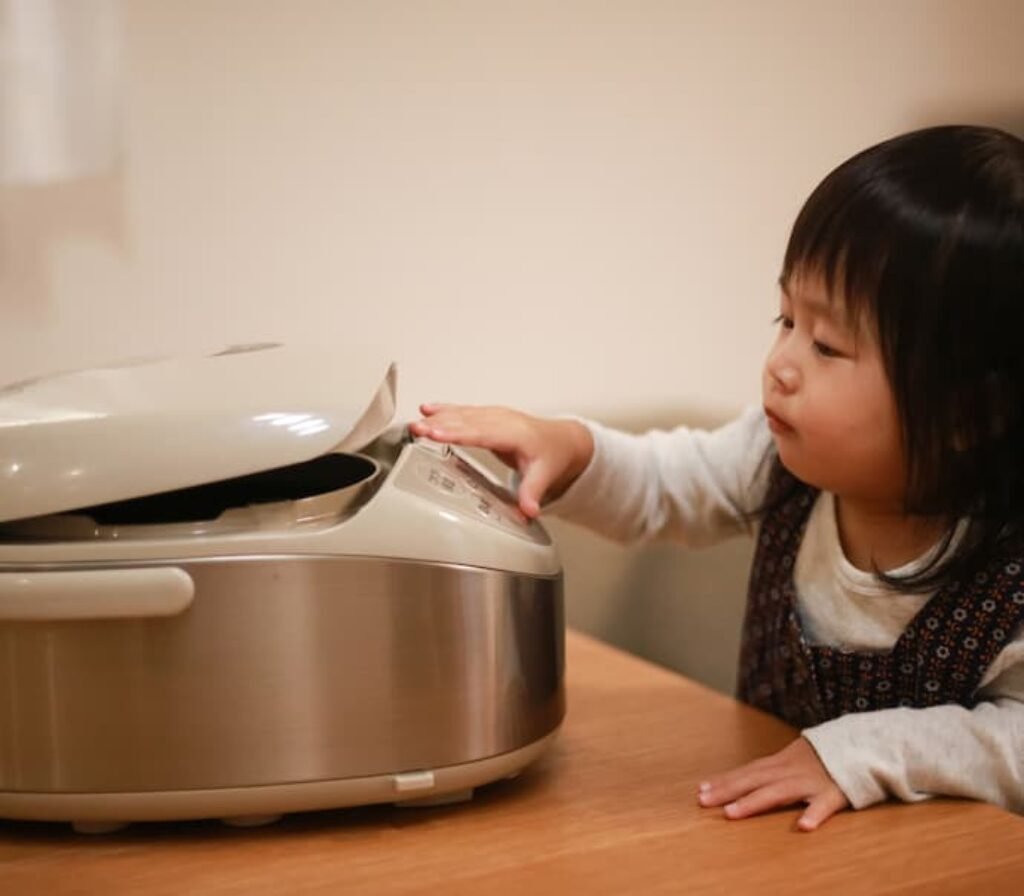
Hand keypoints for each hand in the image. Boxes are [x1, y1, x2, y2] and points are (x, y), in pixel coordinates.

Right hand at [408, 403, 592, 517]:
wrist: (561, 439)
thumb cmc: (552, 454)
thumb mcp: (545, 475)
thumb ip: (532, 493)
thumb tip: (528, 511)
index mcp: (515, 434)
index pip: (482, 433)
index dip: (458, 434)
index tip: (438, 434)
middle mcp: (503, 421)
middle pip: (467, 422)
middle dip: (441, 425)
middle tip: (417, 429)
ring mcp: (494, 416)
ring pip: (462, 415)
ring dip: (438, 417)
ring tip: (416, 422)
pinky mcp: (488, 416)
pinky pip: (463, 412)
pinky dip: (444, 410)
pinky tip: (427, 409)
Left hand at [697, 736, 848, 830]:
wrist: (863, 745)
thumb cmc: (825, 757)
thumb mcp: (795, 759)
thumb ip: (773, 770)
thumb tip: (747, 780)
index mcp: (781, 763)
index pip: (747, 771)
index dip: (725, 780)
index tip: (701, 789)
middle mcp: (791, 770)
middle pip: (754, 780)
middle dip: (727, 791)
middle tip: (703, 801)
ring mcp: (811, 781)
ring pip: (779, 792)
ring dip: (754, 802)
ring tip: (732, 813)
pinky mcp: (835, 793)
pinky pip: (823, 806)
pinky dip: (813, 814)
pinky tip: (803, 826)